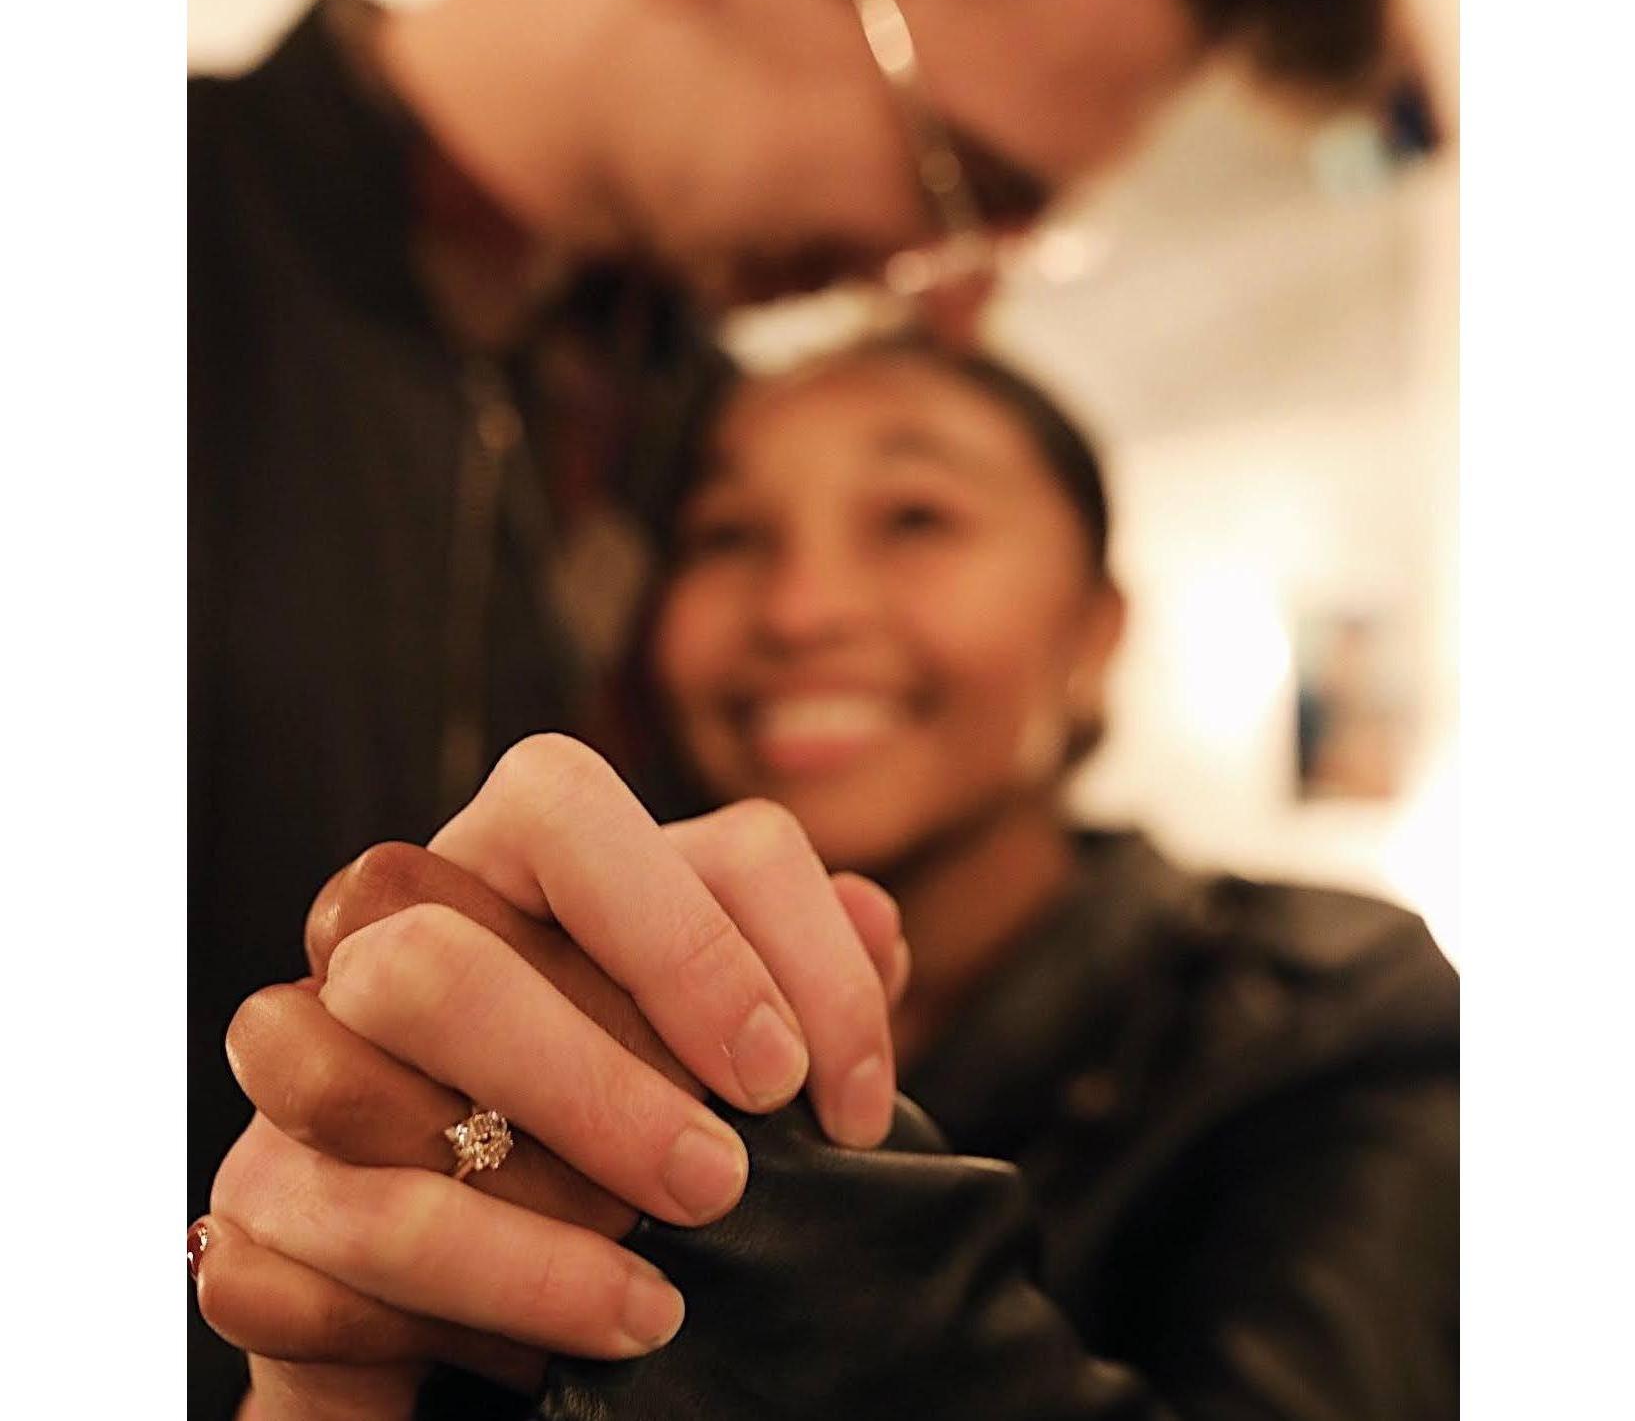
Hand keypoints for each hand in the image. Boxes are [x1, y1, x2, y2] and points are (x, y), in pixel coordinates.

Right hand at [196, 736, 906, 1410]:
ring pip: (351, 1083)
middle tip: (722, 1182)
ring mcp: (298, 1061)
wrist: (511, 1281)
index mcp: (501, 858)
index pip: (566, 802)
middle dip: (596, 1074)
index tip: (807, 1083)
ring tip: (663, 1287)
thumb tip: (878, 920)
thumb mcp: (744, 1037)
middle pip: (438, 944)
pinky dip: (478, 1295)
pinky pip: (326, 1239)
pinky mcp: (253, 1207)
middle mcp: (379, 934)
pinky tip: (586, 1335)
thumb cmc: (647, 1117)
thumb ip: (807, 970)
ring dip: (529, 1203)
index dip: (704, 935)